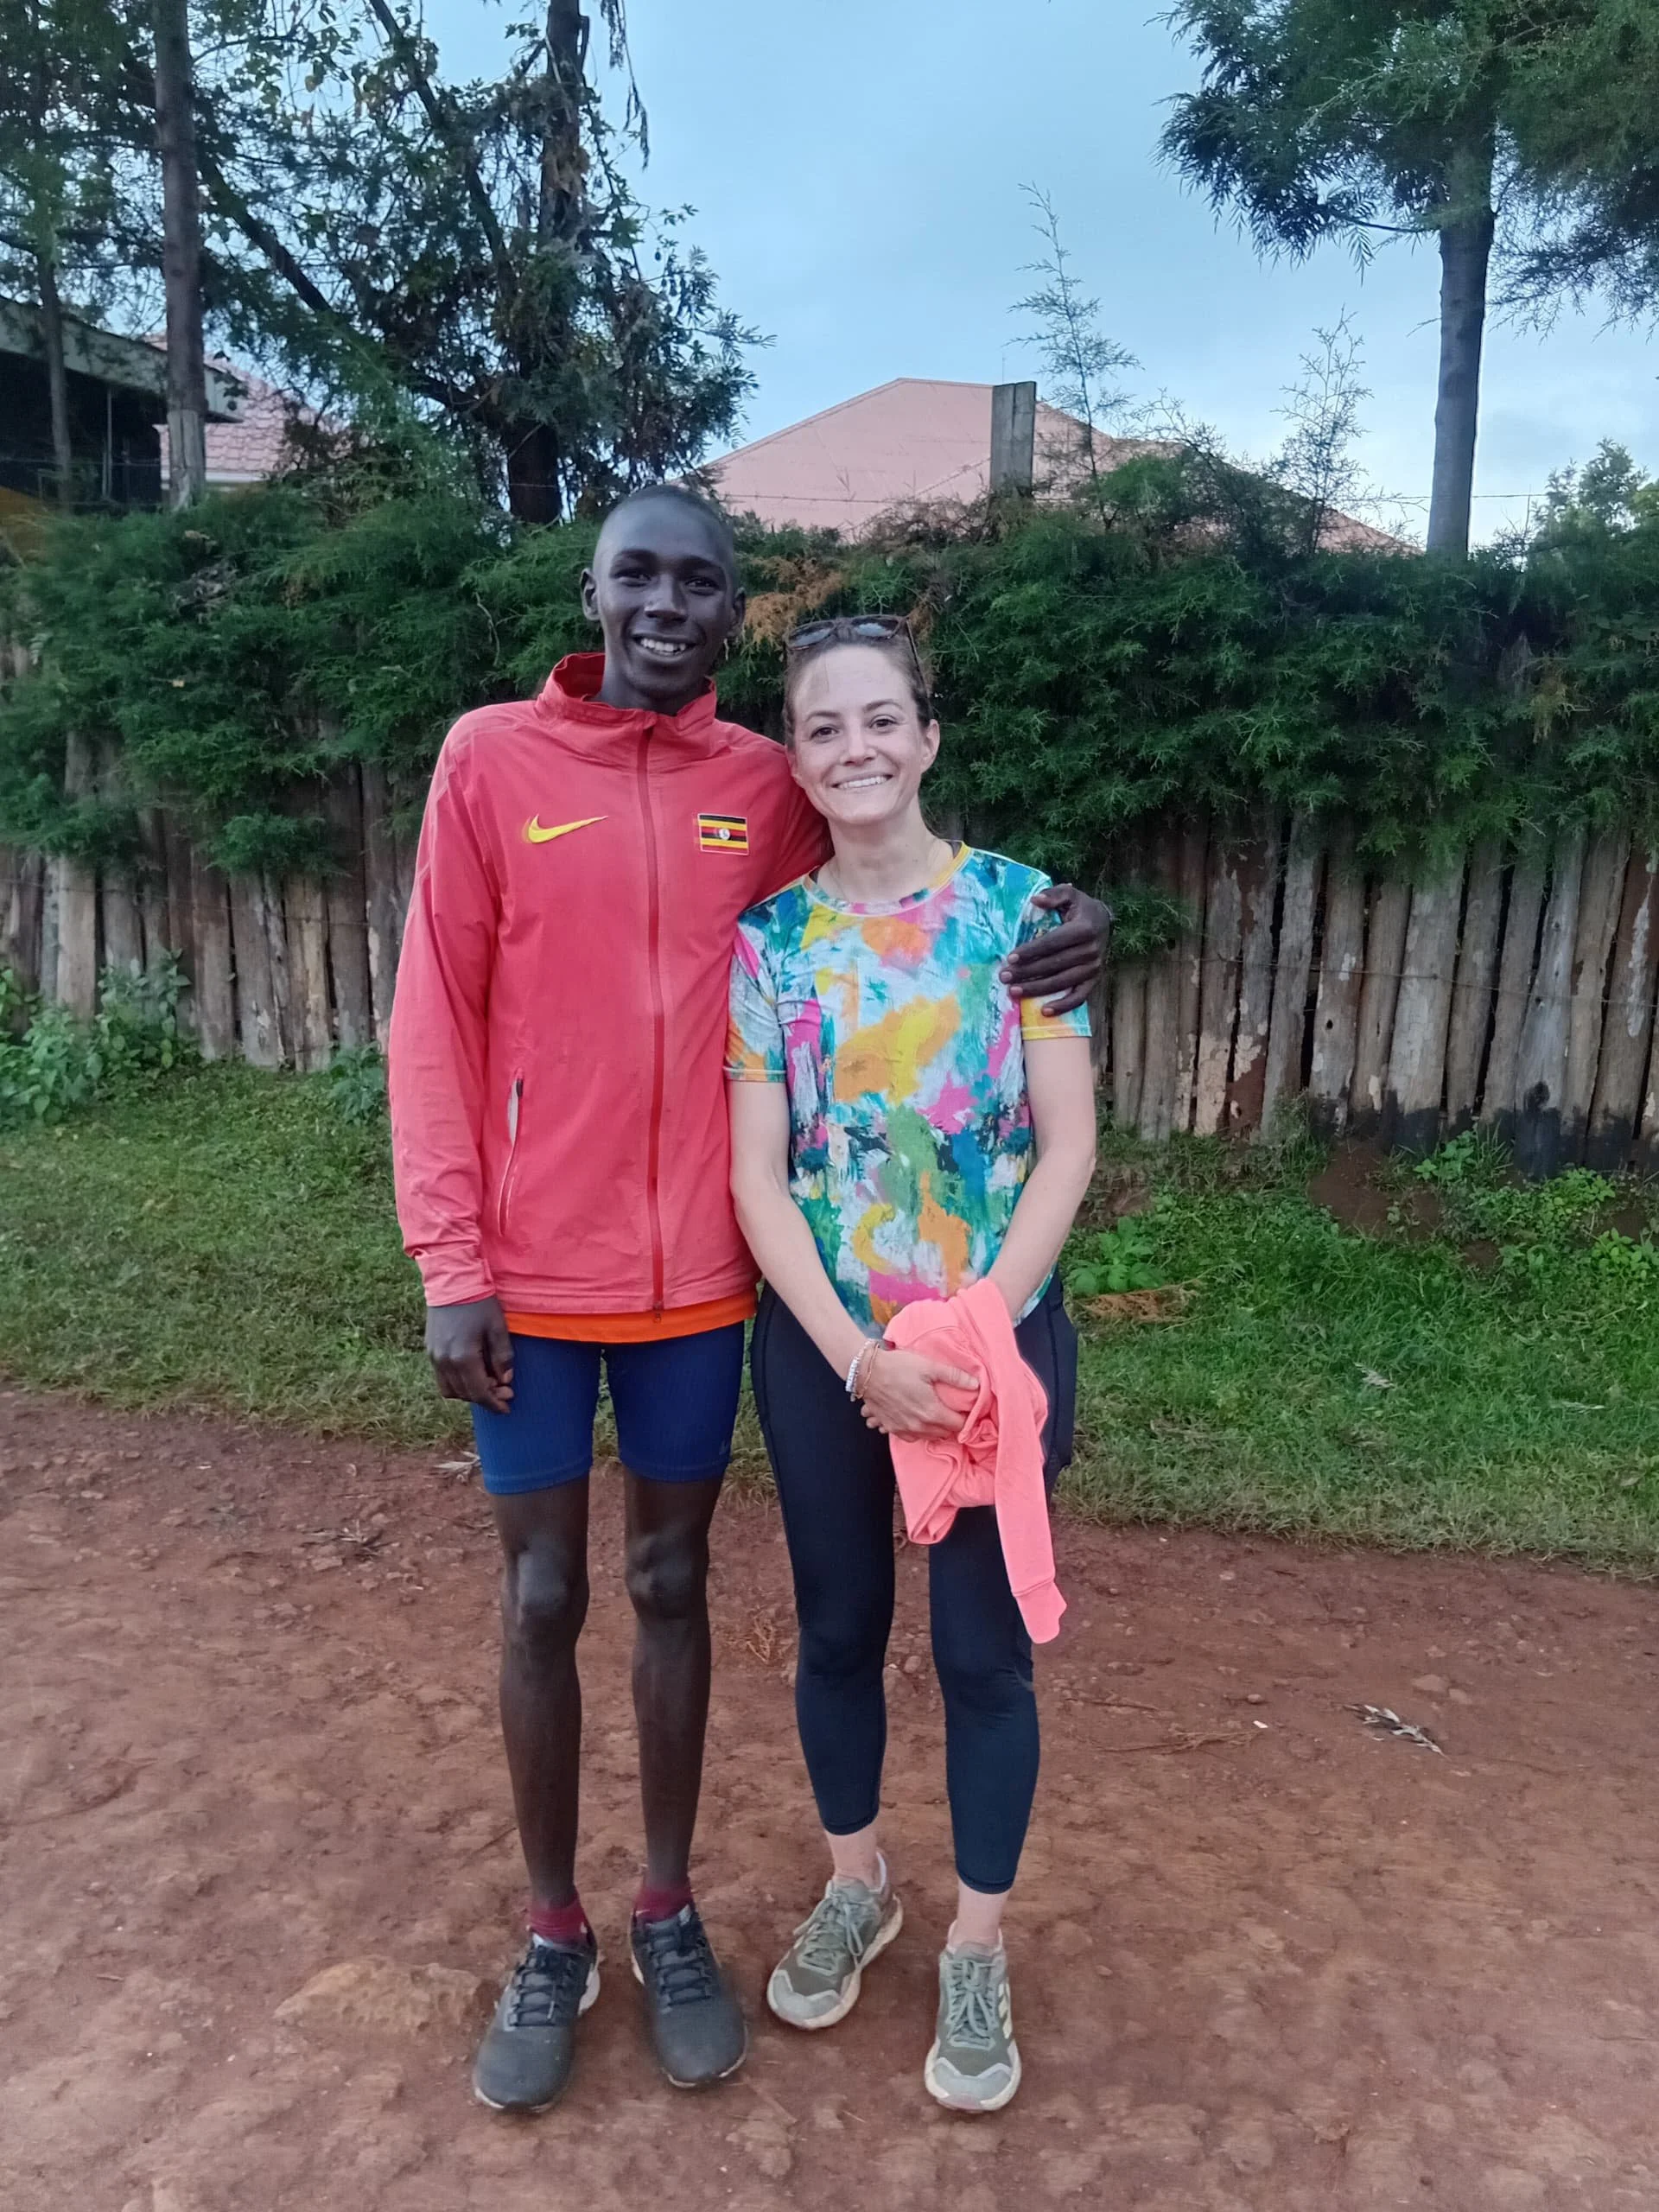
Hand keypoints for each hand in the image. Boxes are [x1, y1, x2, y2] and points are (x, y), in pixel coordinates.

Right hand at [426, 1295, 514, 1412]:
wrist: (452, 1280)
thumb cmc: (479, 1302)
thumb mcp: (498, 1328)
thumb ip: (503, 1357)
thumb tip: (505, 1379)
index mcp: (463, 1358)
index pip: (479, 1392)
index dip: (494, 1404)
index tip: (507, 1408)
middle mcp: (444, 1361)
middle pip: (465, 1394)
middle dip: (485, 1397)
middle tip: (504, 1391)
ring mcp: (433, 1356)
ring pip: (450, 1389)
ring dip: (469, 1392)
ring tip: (487, 1382)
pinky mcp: (429, 1350)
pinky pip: (442, 1377)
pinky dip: (457, 1382)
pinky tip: (472, 1372)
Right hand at [858, 1347, 978, 1438]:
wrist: (866, 1372)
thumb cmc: (898, 1367)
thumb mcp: (929, 1367)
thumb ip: (954, 1377)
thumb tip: (977, 1384)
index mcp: (932, 1412)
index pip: (958, 1425)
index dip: (965, 1417)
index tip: (965, 1409)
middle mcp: (919, 1426)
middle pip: (944, 1433)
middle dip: (951, 1423)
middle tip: (952, 1409)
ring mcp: (903, 1429)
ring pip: (928, 1437)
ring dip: (935, 1429)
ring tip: (936, 1413)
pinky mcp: (891, 1428)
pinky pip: (911, 1437)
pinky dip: (918, 1431)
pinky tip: (918, 1419)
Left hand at [1002, 885, 1113, 1015]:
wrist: (1104, 921)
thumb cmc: (1080, 908)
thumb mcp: (1070, 895)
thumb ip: (1054, 895)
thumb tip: (1035, 899)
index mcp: (1083, 929)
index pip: (1052, 943)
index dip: (1030, 951)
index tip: (1010, 958)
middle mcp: (1091, 950)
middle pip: (1053, 965)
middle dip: (1026, 972)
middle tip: (1004, 977)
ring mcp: (1094, 967)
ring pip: (1062, 982)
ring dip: (1037, 989)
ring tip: (1014, 992)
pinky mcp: (1095, 979)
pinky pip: (1079, 997)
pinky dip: (1063, 1006)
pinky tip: (1044, 1011)